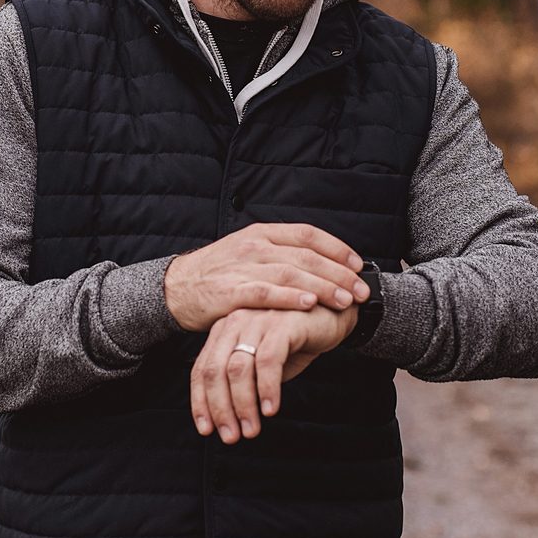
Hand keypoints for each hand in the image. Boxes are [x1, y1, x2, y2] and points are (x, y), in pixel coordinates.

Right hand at [163, 223, 369, 332]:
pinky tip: (310, 304)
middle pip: (306, 256)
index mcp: (262, 233)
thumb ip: (280, 255)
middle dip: (338, 274)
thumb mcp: (248, 252)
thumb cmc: (219, 274)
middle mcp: (254, 245)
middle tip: (361, 291)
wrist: (176, 288)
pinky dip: (290, 297)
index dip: (336, 248)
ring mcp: (242, 267)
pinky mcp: (231, 291)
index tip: (358, 265)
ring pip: (291, 274)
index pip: (307, 234)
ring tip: (345, 300)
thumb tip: (320, 265)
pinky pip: (266, 292)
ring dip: (323, 287)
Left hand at [190, 304, 358, 443]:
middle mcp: (234, 323)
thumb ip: (245, 382)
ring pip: (238, 369)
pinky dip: (267, 389)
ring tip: (250, 430)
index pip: (202, 370)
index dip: (200, 402)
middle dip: (220, 409)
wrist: (333, 313)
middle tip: (230, 437)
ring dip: (243, 405)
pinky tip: (271, 410)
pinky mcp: (281, 325)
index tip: (205, 430)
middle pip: (215, 371)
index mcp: (224, 331)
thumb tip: (228, 418)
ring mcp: (256, 321)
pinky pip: (269, 362)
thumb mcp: (263, 363)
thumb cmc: (295, 340)